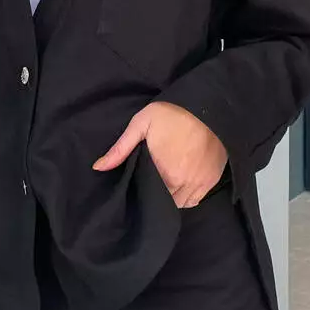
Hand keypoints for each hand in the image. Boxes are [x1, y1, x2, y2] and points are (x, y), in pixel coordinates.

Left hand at [92, 102, 227, 207]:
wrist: (208, 106)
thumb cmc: (172, 114)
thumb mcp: (141, 124)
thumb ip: (120, 149)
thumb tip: (98, 167)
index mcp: (164, 172)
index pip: (148, 195)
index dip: (141, 190)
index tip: (138, 181)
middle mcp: (183, 183)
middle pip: (164, 202)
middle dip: (156, 195)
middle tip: (150, 180)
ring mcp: (200, 183)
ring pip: (180, 203)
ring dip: (171, 198)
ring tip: (164, 183)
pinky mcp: (212, 180)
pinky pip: (196, 200)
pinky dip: (187, 197)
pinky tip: (180, 185)